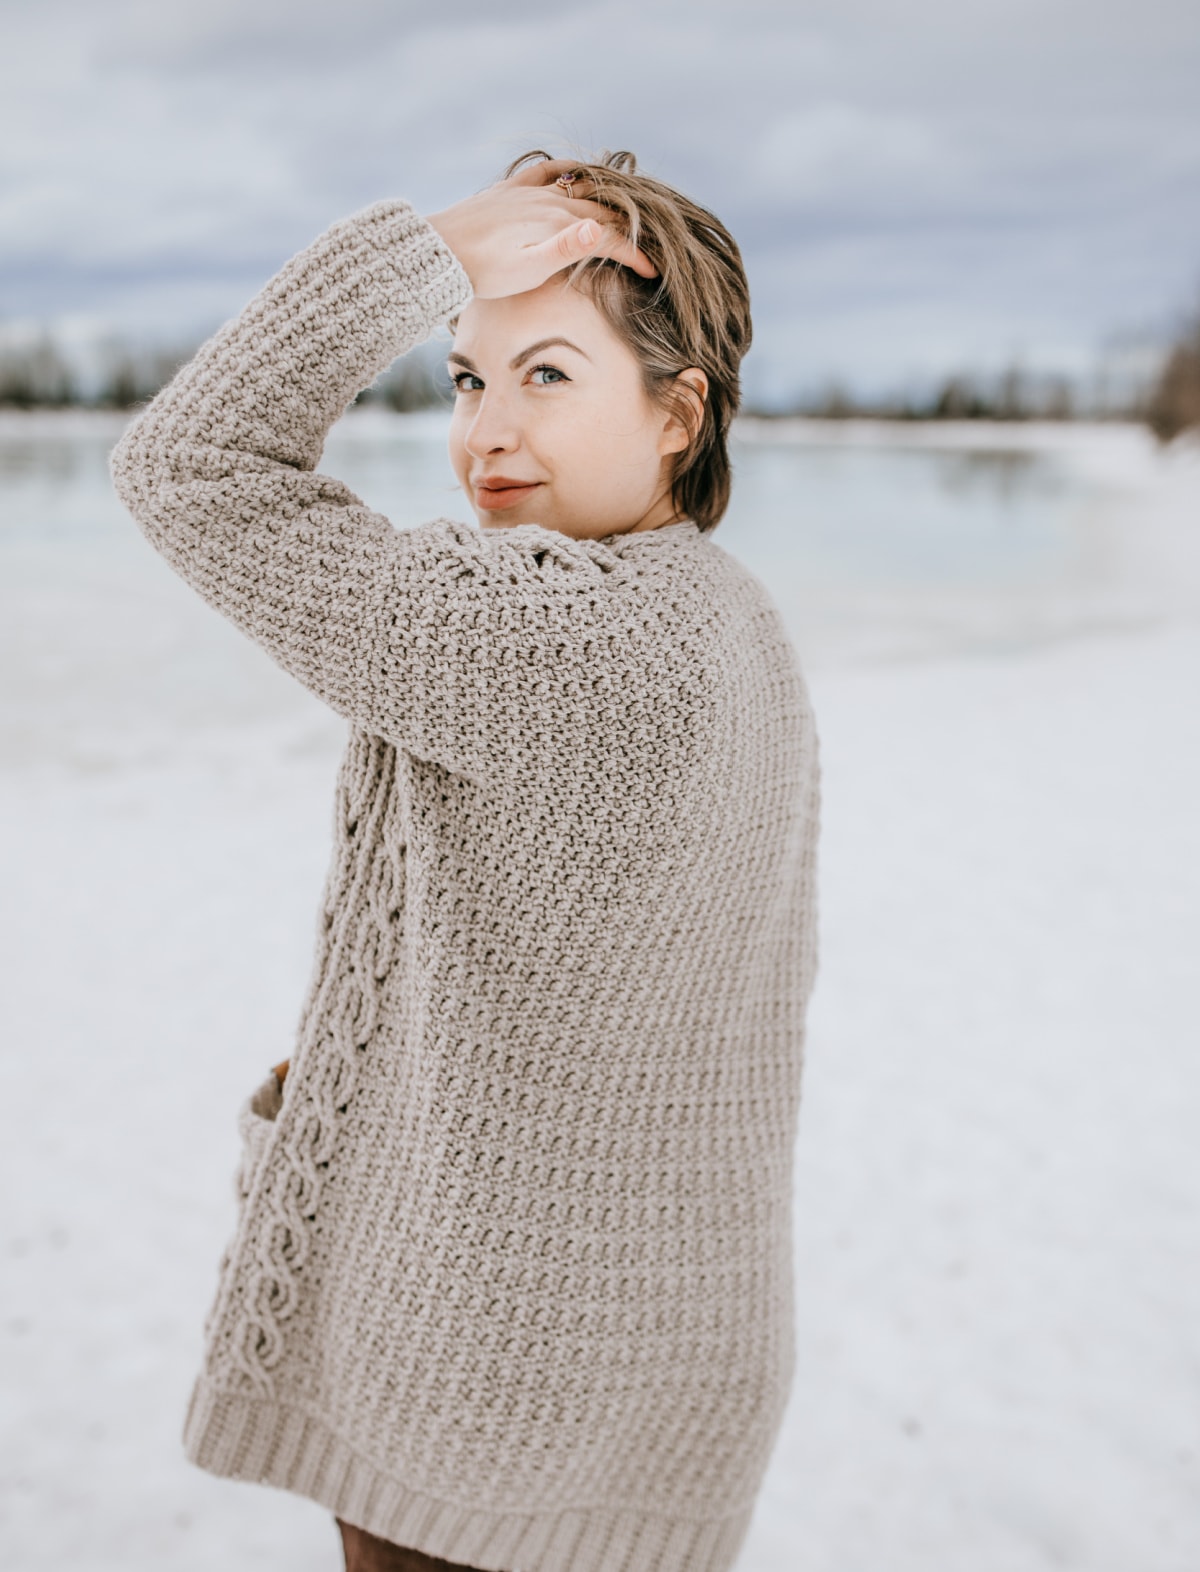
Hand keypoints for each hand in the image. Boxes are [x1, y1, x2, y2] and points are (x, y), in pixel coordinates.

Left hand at [425, 157, 657, 299]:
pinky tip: (577, 171)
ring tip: (622, 214)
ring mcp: (530, 192)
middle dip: (627, 231)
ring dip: (605, 201)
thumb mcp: (528, 270)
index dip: (634, 255)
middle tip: (644, 248)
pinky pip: (548, 169)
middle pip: (600, 212)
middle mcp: (549, 201)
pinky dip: (569, 170)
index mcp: (558, 223)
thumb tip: (601, 228)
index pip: (608, 237)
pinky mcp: (510, 189)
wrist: (440, 253)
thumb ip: (567, 250)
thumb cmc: (484, 273)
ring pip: (580, 190)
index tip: (651, 273)